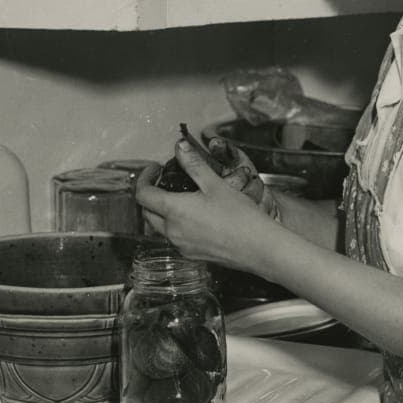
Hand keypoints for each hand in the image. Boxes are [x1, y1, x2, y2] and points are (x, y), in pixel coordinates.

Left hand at [134, 140, 280, 270]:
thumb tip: (180, 147)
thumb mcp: (215, 184)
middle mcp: (173, 232)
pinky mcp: (193, 255)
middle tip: (164, 181)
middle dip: (151, 195)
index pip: (142, 195)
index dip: (144, 178)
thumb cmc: (240, 217)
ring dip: (164, 211)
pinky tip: (196, 217)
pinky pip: (176, 238)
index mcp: (174, 211)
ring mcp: (182, 246)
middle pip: (147, 212)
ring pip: (161, 227)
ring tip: (182, 197)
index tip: (154, 169)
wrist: (260, 248)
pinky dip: (177, 225)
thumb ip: (194, 164)